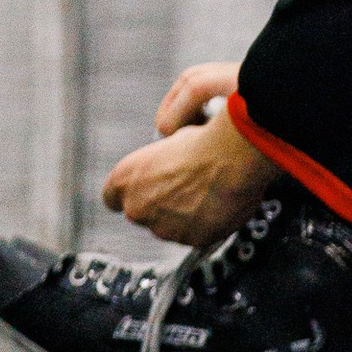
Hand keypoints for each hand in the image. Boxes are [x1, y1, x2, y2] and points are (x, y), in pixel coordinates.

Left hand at [103, 63, 279, 245]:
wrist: (238, 153)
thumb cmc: (209, 130)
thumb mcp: (171, 111)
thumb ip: (159, 128)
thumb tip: (168, 128)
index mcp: (124, 179)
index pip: (112, 195)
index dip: (133, 186)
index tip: (147, 182)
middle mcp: (139, 209)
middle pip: (144, 211)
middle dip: (161, 197)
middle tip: (186, 175)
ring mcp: (167, 229)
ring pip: (171, 223)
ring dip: (183, 210)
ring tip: (207, 185)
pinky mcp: (194, 240)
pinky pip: (196, 232)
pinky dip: (207, 220)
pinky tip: (219, 198)